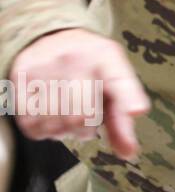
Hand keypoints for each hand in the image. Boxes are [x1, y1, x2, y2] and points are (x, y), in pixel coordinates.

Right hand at [7, 28, 149, 159]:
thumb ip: (121, 118)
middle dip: (85, 130)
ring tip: (66, 118)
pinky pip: (30, 122)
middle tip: (84, 123)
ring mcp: (45, 66)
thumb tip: (128, 153)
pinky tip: (48, 118)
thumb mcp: (113, 82)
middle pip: (81, 116)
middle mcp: (75, 58)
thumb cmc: (89, 68)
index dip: (129, 98)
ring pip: (54, 123)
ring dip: (62, 132)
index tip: (137, 110)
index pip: (119, 81)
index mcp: (106, 57)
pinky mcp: (20, 77)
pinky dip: (41, 130)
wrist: (52, 38)